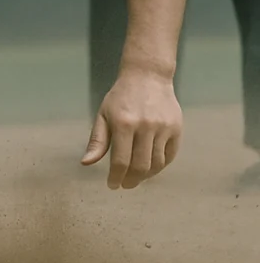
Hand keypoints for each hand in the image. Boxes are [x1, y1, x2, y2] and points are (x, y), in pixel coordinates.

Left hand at [81, 69, 181, 188]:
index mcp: (123, 124)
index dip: (116, 177)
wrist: (148, 77)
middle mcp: (145, 127)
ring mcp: (163, 128)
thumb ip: (97, 141)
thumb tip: (86, 163)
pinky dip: (160, 166)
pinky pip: (169, 155)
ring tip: (136, 178)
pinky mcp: (176, 129)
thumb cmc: (120, 98)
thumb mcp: (103, 115)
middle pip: (140, 166)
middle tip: (125, 185)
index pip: (121, 161)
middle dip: (131, 180)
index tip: (112, 185)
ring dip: (146, 176)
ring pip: (156, 163)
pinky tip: (150, 168)